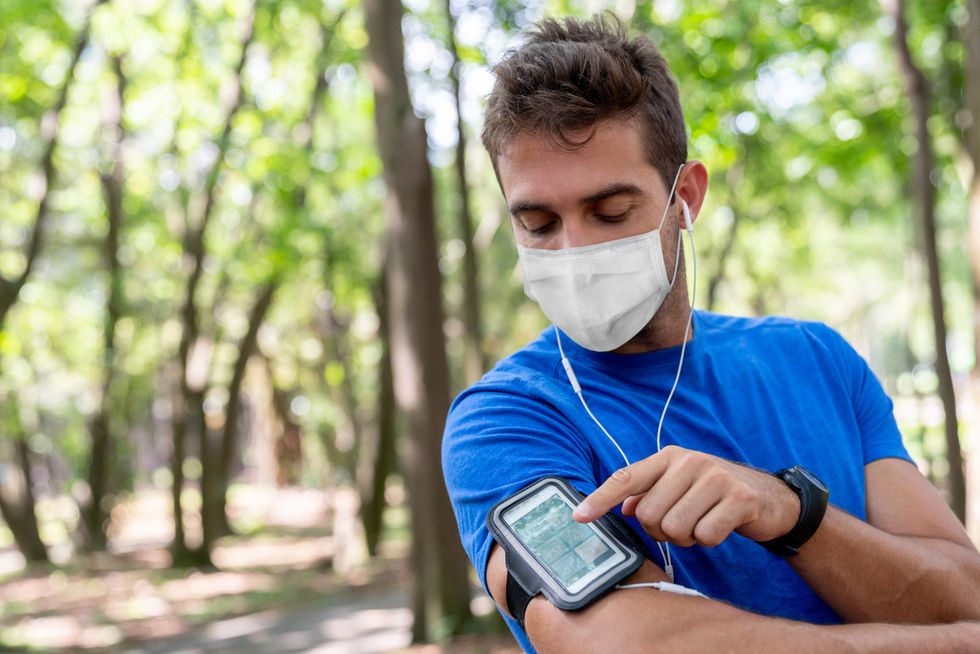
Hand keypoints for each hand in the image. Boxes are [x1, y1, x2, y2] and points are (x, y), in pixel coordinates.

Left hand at [573, 446, 800, 546]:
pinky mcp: (739, 498)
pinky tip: (721, 526)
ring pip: (675, 528)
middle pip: (648, 514)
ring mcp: (715, 478)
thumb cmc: (715, 493)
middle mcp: (689, 461)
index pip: (626, 478)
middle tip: (682, 523)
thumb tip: (623, 509)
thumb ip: (649, 493)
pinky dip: (709, 540)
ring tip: (702, 523)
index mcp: (668, 457)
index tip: (578, 517)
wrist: (770, 497)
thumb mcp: (680, 486)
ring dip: (686, 538)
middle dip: (661, 530)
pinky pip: (705, 535)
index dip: (600, 499)